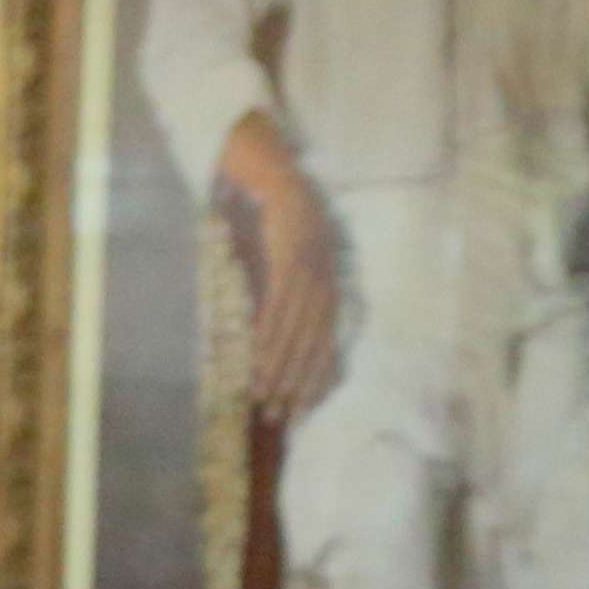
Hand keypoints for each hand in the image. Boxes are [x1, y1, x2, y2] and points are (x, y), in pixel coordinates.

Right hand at [217, 114, 344, 420]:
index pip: (326, 344)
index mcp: (330, 288)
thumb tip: (274, 336)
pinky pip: (280, 302)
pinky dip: (269, 332)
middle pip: (314, 344)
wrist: (276, 171)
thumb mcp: (287, 262)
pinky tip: (258, 356)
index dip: (316, 378)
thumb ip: (286, 297)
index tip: (302, 411)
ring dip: (279, 366)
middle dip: (296, 384)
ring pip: (296, 330)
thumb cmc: (280, 219)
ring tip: (264, 395)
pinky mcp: (291, 253)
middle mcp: (327, 282)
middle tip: (280, 417)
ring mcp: (311, 268)